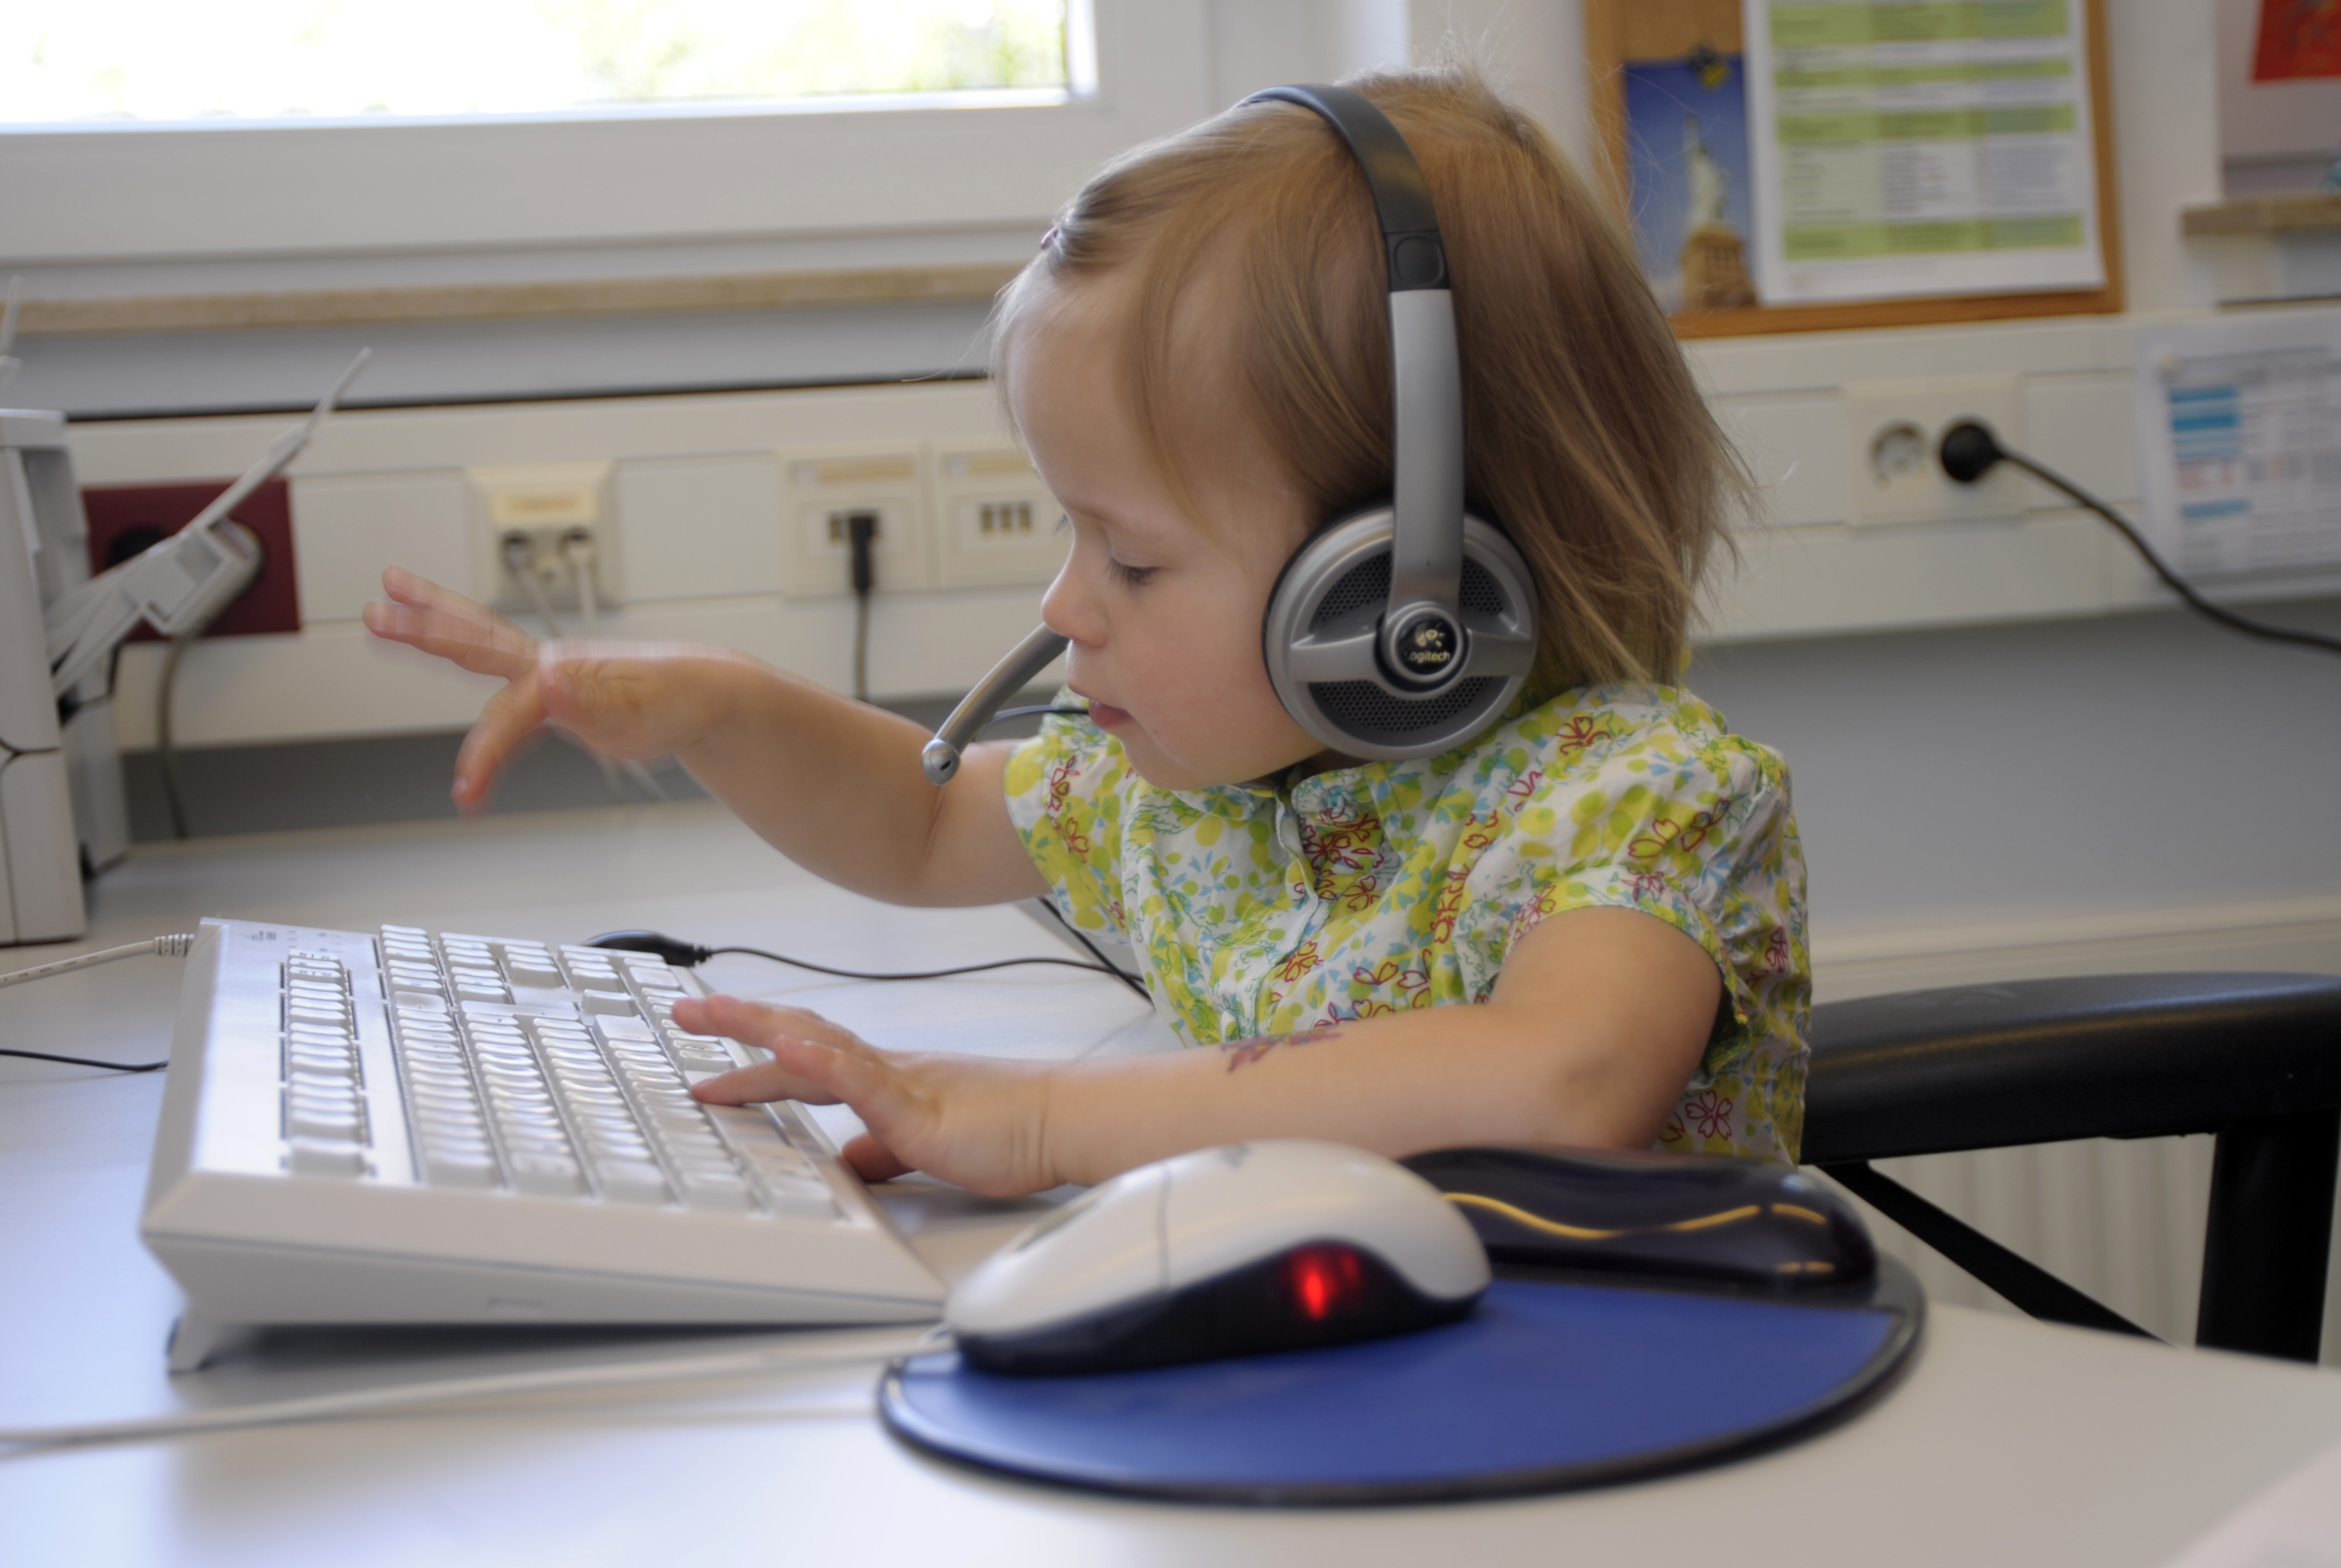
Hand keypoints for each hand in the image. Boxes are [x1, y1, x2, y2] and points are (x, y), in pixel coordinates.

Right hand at [362, 566, 750, 807]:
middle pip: (477, 640)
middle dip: (426, 627)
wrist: (704, 698)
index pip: (510, 710)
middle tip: (377, 611)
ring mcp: (549, 674)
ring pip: (482, 645)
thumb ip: (595, 703)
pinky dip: (469, 678)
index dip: (486, 750)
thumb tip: (551, 684)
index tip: (467, 788)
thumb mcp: (646, 711)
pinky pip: (500, 688)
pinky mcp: (554, 692)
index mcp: (566, 669)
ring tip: (390, 606)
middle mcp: (550, 665)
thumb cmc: (681, 700)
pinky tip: (449, 667)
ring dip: (435, 625)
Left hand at [675, 994, 1060, 1196]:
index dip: (757, 1056)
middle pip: (800, 1033)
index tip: (709, 1061)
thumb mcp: (924, 1148)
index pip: (810, 1057)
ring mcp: (899, 1081)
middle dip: (737, 1023)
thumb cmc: (1008, 1130)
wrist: (1060, 1121)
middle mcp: (886, 1068)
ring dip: (760, 1027)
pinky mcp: (917, 1104)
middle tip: (685, 1010)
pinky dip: (821, 1061)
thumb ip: (883, 1152)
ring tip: (712, 1013)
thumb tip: (848, 1161)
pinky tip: (789, 1048)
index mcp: (887, 1078)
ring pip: (817, 1042)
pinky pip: (861, 1078)